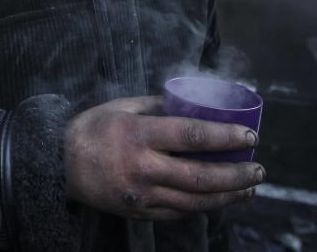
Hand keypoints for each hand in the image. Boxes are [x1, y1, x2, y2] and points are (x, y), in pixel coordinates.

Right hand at [63, 95, 264, 219]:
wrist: (58, 164)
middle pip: (201, 177)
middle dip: (237, 175)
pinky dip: (203, 207)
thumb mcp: (120, 106)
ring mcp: (142, 194)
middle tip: (259, 168)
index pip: (191, 136)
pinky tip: (219, 200)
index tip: (249, 136)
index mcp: (138, 135)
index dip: (224, 137)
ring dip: (228, 196)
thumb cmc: (91, 129)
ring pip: (195, 202)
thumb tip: (190, 102)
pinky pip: (178, 213)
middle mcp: (143, 167)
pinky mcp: (139, 211)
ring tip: (249, 188)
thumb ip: (155, 105)